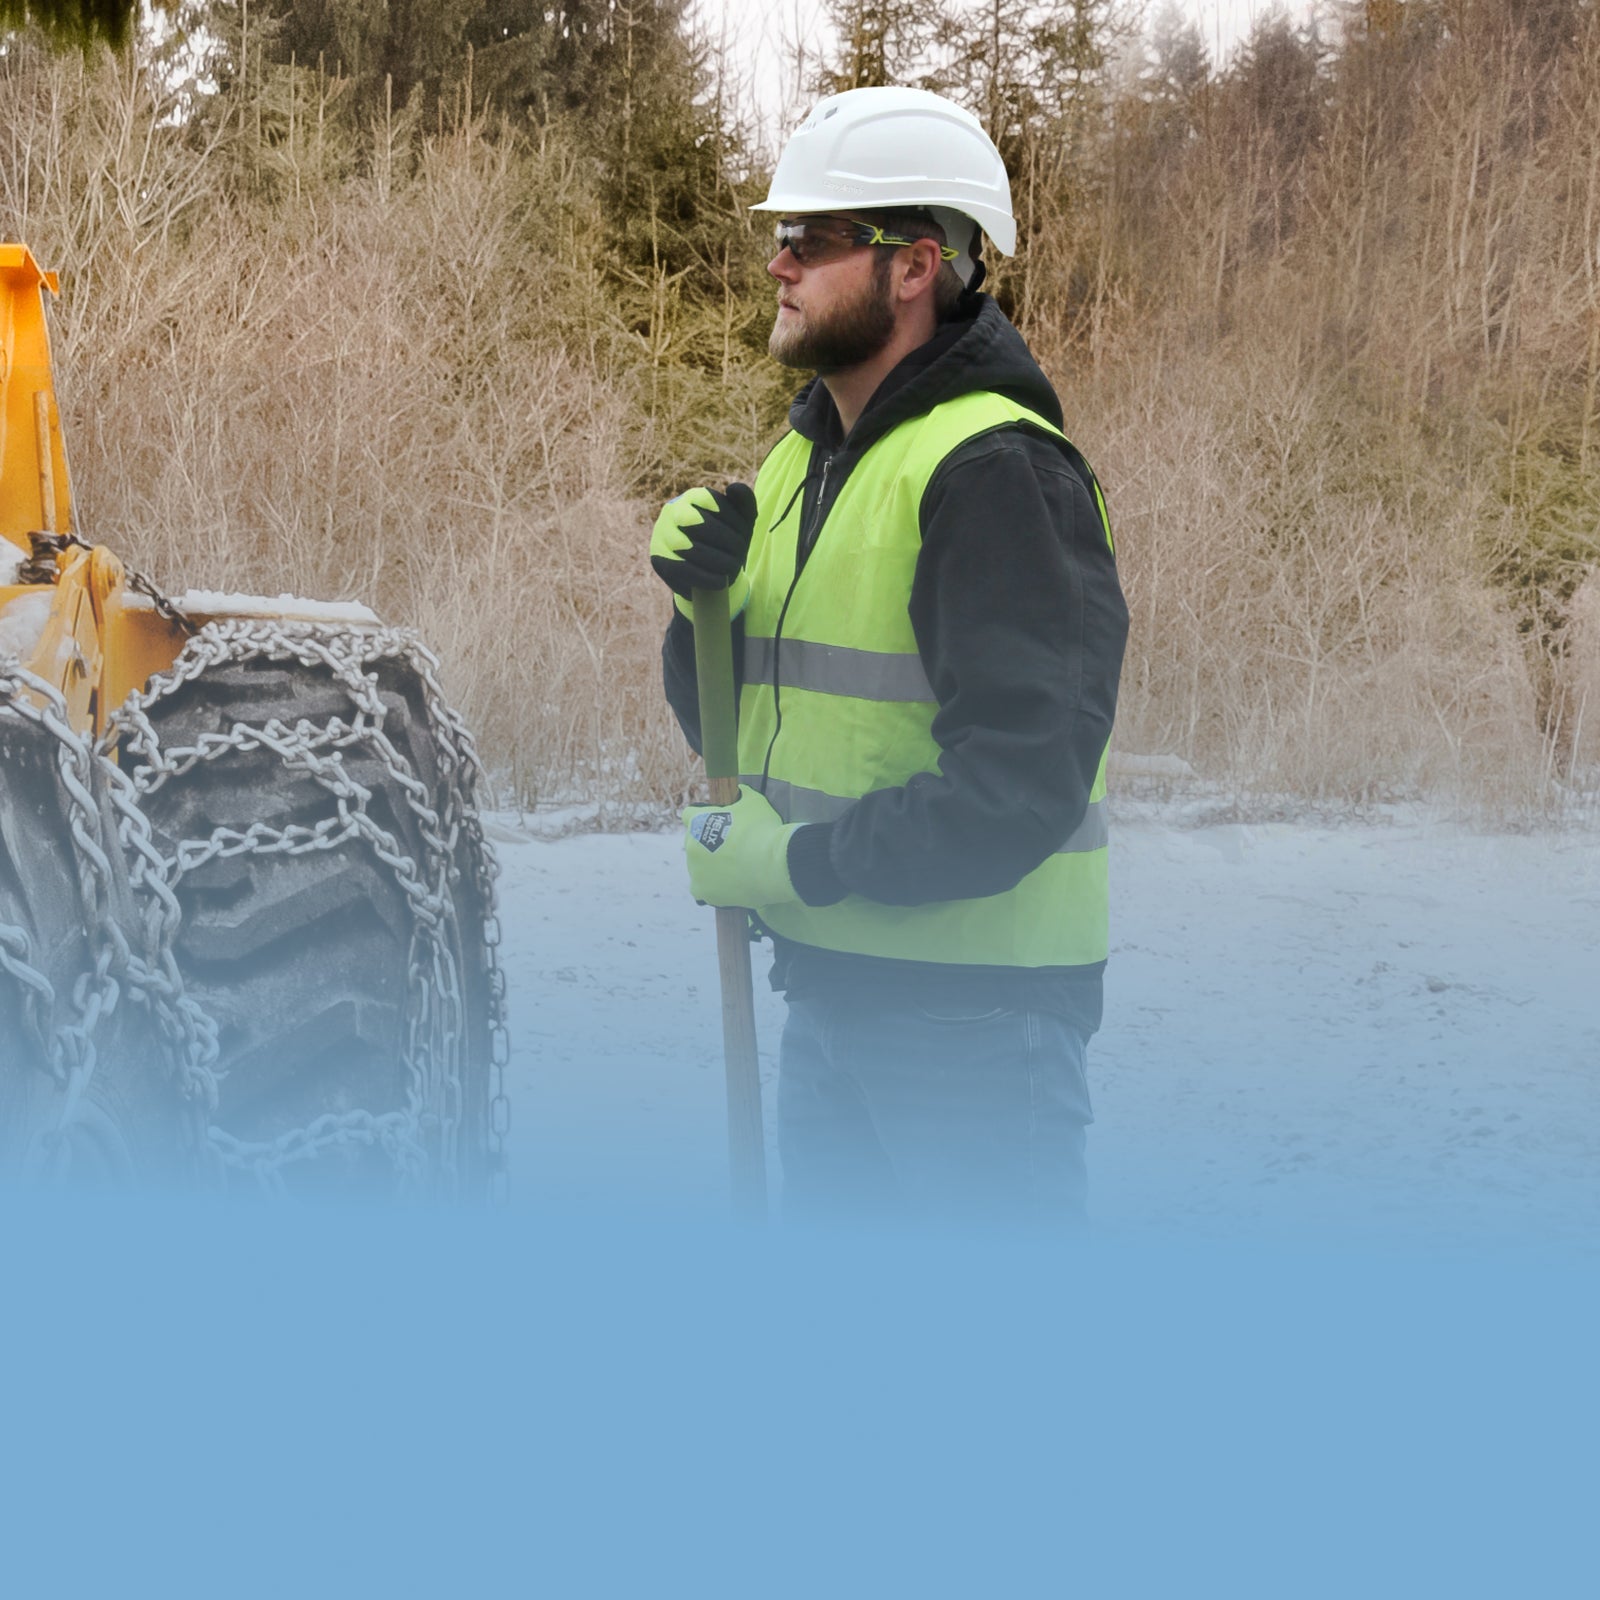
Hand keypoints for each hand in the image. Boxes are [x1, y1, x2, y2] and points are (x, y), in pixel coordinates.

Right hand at [650, 483, 756, 618]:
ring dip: (715, 560)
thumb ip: (744, 501)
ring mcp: (661, 535)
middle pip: (699, 523)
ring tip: (732, 568)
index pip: (713, 502)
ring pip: (687, 546)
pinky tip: (721, 581)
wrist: (709, 569)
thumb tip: (733, 488)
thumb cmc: (727, 539)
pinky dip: (704, 577)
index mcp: (693, 497)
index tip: (744, 535)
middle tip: (740, 554)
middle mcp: (672, 511)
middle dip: (725, 540)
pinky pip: (680, 569)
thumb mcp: (741, 520)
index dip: (732, 519)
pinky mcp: (659, 560)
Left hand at [681, 784, 801, 908]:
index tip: (717, 823)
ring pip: (698, 867)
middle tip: (730, 848)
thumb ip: (742, 795)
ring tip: (734, 869)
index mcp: (698, 822)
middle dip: (706, 844)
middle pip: (692, 843)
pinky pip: (701, 890)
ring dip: (710, 866)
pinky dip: (712, 888)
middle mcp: (690, 846)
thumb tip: (740, 791)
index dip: (703, 817)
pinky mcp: (703, 892)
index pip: (689, 815)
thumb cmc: (763, 830)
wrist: (773, 865)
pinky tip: (726, 886)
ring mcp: (695, 871)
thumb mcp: (754, 802)